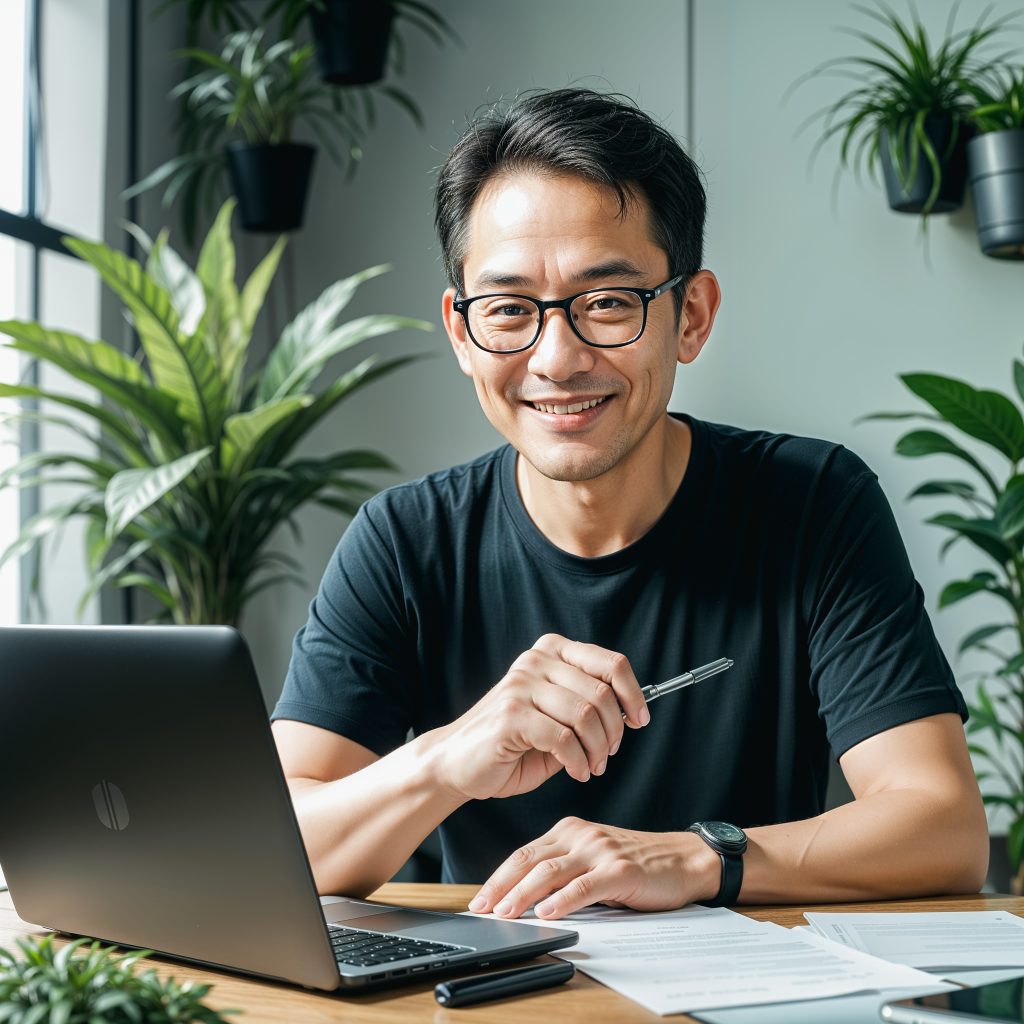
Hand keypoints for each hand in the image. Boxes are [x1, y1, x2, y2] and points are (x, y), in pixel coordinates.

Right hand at [431, 634, 649, 801]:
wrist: (455, 762)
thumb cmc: (511, 743)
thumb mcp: (556, 715)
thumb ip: (587, 706)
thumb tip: (632, 712)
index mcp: (551, 652)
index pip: (610, 662)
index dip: (633, 693)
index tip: (640, 720)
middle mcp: (536, 661)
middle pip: (602, 692)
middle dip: (614, 732)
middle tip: (607, 755)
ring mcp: (521, 686)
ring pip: (586, 715)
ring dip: (598, 750)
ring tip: (592, 767)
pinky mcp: (511, 716)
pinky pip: (564, 739)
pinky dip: (578, 762)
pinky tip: (576, 772)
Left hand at [467, 817, 720, 919]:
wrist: (684, 859)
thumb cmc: (638, 863)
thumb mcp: (592, 860)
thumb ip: (563, 871)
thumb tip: (525, 899)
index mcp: (570, 831)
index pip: (524, 854)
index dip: (498, 877)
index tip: (480, 899)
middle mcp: (581, 835)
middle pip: (530, 860)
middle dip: (501, 886)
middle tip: (481, 908)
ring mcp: (600, 850)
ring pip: (551, 871)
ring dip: (523, 894)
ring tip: (505, 911)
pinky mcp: (620, 869)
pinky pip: (585, 885)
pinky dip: (563, 899)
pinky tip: (547, 912)